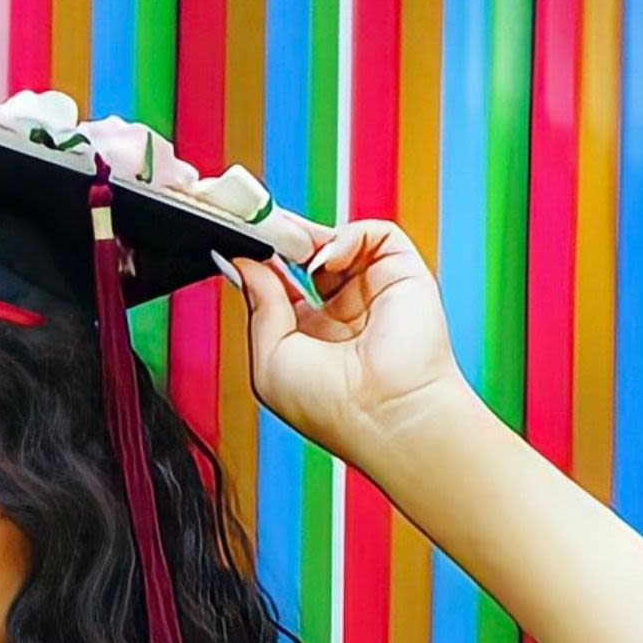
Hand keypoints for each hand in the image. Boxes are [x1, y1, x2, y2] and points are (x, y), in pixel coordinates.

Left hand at [223, 219, 468, 465]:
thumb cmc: (327, 405)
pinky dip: (348, 235)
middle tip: (261, 229)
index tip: (240, 244)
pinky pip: (376, 234)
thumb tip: (245, 263)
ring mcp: (373, 291)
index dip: (262, 261)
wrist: (382, 413)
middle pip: (308, 255)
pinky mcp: (402, 274)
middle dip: (283, 240)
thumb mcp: (269, 355)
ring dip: (311, 237)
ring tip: (293, 248)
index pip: (283, 284)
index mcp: (310, 336)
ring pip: (339, 241)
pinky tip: (329, 261)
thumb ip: (259, 304)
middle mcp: (343, 312)